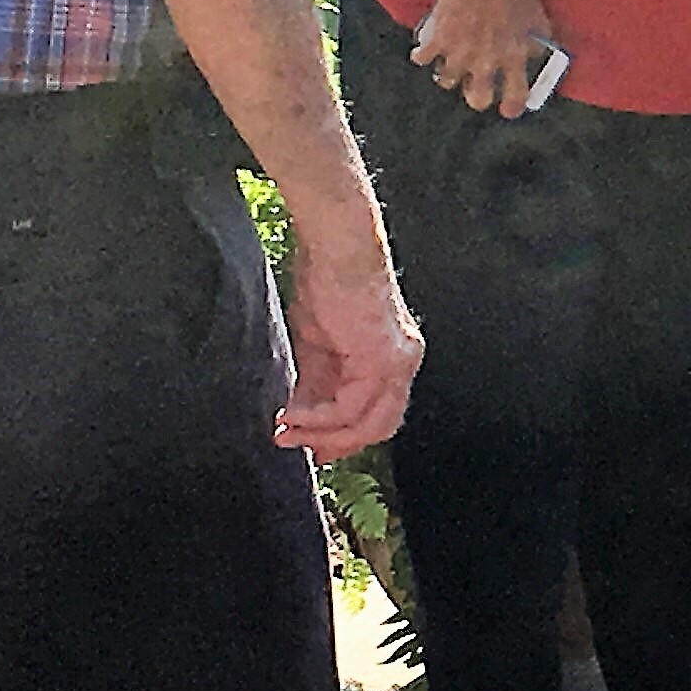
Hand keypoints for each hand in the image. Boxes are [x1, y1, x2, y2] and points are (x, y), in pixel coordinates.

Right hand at [278, 219, 421, 457]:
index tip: (309, 447)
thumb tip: (297, 419)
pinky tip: (291, 415)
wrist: (336, 244)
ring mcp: (398, 362)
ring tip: (286, 432)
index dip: (345, 437)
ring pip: (369, 424)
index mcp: (393, 357)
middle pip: (380, 426)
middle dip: (337, 444)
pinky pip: (350, 406)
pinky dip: (318, 418)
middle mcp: (404, 363)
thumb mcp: (317, 343)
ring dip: (323, 435)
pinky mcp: (381, 358)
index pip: (378, 413)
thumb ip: (315, 382)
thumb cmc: (326, 281)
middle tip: (297, 446)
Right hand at [414, 0, 561, 115]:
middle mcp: (486, 60)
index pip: (516, 97)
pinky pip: (422, 59)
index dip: (512, 108)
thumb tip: (540, 60)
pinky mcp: (438, 37)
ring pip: (446, 82)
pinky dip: (422, 55)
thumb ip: (539, 44)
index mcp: (514, 57)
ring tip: (452, 62)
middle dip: (476, 98)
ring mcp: (460, 50)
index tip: (507, 109)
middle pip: (477, 99)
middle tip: (475, 87)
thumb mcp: (538, 20)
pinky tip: (426, 50)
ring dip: (449, 74)